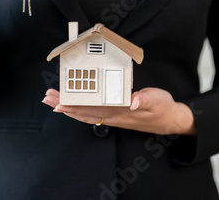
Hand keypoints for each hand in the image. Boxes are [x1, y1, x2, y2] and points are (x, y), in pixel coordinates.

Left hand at [42, 88, 195, 135]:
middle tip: (47, 98)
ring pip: (87, 114)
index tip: (59, 101)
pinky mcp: (116, 117)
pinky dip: (79, 112)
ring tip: (53, 102)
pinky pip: (93, 116)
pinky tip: (72, 109)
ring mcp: (114, 118)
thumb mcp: (158, 99)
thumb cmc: (164, 107)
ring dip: (68, 109)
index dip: (75, 104)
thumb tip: (133, 100)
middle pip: (85, 111)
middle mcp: (115, 116)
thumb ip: (145, 99)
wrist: (171, 120)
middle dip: (64, 105)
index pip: (94, 107)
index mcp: (122, 110)